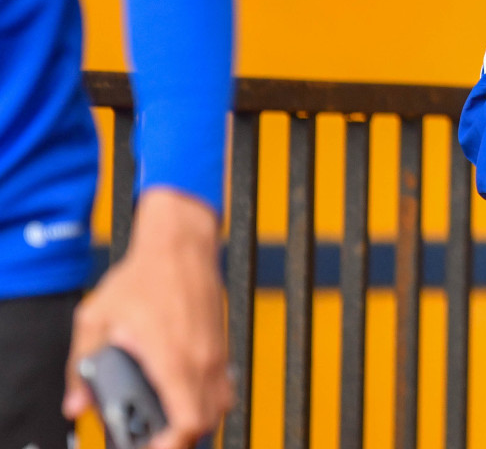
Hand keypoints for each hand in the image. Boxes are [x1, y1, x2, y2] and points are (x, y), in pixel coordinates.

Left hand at [64, 187, 231, 448]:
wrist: (180, 242)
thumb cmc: (144, 275)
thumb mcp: (97, 318)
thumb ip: (83, 366)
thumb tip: (77, 403)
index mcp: (172, 358)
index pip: (187, 421)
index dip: (169, 444)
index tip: (148, 446)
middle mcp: (201, 358)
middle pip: (207, 420)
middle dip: (181, 437)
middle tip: (152, 439)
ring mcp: (215, 351)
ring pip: (220, 405)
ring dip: (198, 419)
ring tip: (167, 421)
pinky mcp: (220, 342)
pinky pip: (222, 384)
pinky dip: (206, 399)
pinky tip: (181, 392)